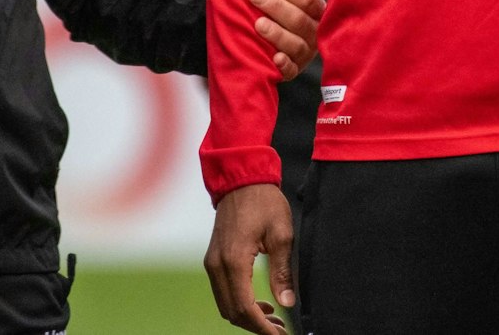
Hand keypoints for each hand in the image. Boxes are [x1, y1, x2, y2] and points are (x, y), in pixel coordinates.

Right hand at [205, 183, 295, 332]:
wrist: (241, 179)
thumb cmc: (264, 202)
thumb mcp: (281, 235)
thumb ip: (282, 272)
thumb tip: (286, 303)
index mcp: (234, 260)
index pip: (244, 307)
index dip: (262, 327)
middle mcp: (217, 265)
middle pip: (232, 312)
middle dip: (255, 326)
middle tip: (280, 330)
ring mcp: (212, 262)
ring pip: (225, 304)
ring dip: (247, 316)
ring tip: (274, 318)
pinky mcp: (213, 259)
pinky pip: (223, 291)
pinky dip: (239, 302)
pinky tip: (261, 303)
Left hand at [250, 0, 329, 79]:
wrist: (272, 28)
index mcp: (319, 8)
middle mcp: (315, 31)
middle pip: (301, 22)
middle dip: (277, 8)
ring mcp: (305, 52)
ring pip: (296, 46)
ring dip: (277, 34)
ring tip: (257, 23)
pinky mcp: (292, 69)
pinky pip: (291, 71)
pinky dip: (283, 66)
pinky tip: (273, 59)